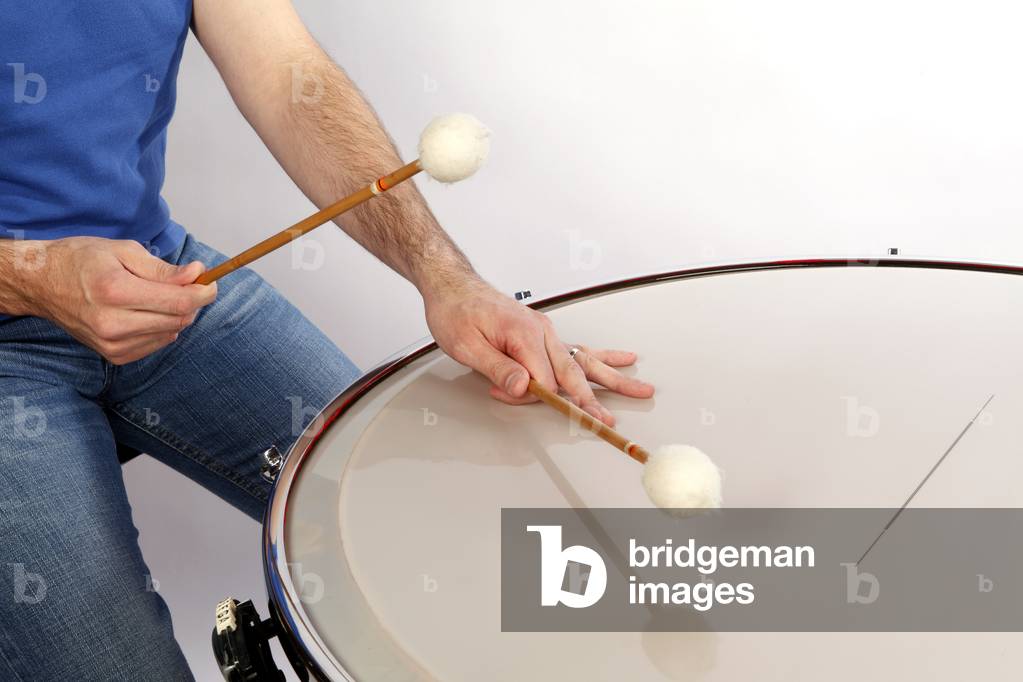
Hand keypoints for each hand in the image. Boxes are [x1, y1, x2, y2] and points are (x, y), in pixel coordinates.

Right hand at [20, 237, 215, 363]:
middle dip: (192, 302)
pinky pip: (156, 344)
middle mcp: (113, 323)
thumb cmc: (81, 260)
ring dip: (176, 315)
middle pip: (179, 319)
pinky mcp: (113, 355)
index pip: (179, 301)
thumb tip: (197, 275)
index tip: (210, 283)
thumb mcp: (123, 251)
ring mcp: (112, 343)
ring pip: (171, 333)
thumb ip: (163, 268)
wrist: (41, 284)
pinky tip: (147, 313)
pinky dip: (162, 328)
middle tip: (187, 285)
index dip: (203, 293)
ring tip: (159, 296)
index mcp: (116, 291)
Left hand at [424, 278, 653, 425]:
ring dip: (612, 377)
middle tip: (607, 421)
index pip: (541, 379)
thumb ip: (498, 368)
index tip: (516, 399)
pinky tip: (624, 359)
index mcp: (524, 334)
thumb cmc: (456, 312)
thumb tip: (524, 387)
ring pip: (583, 360)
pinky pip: (576, 349)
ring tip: (641, 389)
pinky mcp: (542, 333)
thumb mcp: (467, 345)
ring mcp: (545, 331)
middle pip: (573, 372)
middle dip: (591, 399)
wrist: (453, 286)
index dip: (529, 396)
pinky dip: (601, 356)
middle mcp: (541, 331)